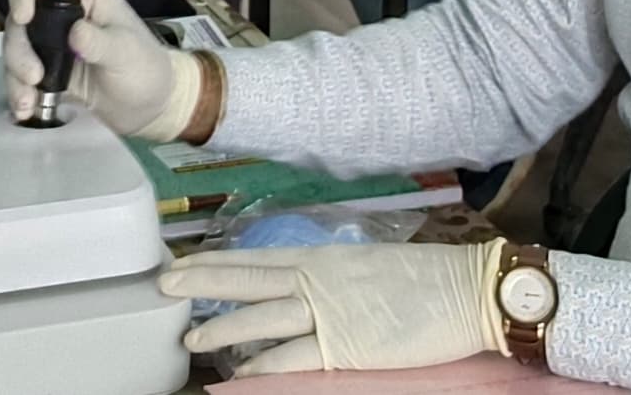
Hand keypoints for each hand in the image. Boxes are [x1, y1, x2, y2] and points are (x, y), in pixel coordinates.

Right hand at [0, 0, 200, 139]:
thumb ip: (100, 43)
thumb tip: (75, 34)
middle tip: (32, 76)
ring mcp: (54, 41)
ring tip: (28, 102)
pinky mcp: (48, 68)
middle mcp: (65, 12)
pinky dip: (18, 90)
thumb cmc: (146, 69)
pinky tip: (25, 109)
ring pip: (17, 47)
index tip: (22, 17)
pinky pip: (20, 73)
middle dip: (18, 48)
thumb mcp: (126, 53)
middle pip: (21, 16)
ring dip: (15, 73)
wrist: (149, 108)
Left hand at [162, 240, 504, 375]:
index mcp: (322, 257)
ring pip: (259, 319)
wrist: (468, 291)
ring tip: (190, 338)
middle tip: (162, 285)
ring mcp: (327, 313)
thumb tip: (307, 286)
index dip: (215, 261)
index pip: (255, 258)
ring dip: (222, 328)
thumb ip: (333, 276)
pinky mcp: (343, 347)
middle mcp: (316, 280)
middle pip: (246, 279)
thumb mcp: (368, 266)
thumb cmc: (427, 280)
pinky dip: (263, 365)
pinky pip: (292, 358)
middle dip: (201, 282)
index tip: (181, 262)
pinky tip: (240, 373)